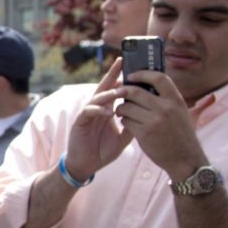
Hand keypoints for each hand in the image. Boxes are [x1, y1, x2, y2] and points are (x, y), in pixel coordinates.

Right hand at [64, 59, 134, 180]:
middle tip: (121, 61)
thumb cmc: (102, 151)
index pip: (115, 90)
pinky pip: (88, 112)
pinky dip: (98, 110)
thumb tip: (148, 115)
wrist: (86, 165)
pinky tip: (108, 112)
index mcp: (107, 110)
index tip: (133, 66)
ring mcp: (87, 114)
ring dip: (108, 94)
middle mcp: (96, 109)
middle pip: (104, 87)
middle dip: (112, 74)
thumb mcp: (123, 138)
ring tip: (119, 92)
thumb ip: (132, 125)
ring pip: (97, 98)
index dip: (122, 78)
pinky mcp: (79, 122)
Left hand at [114, 70, 207, 180]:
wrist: (185, 159)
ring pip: (127, 107)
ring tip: (122, 111)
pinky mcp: (145, 134)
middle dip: (123, 92)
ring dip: (121, 108)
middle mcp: (166, 108)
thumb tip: (148, 84)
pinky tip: (127, 122)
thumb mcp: (180, 111)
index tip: (131, 75)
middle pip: (135, 92)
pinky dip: (124, 120)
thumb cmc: (180, 133)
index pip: (158, 78)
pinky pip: (126, 121)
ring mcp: (154, 121)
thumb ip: (167, 99)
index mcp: (176, 100)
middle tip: (118, 93)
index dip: (142, 74)